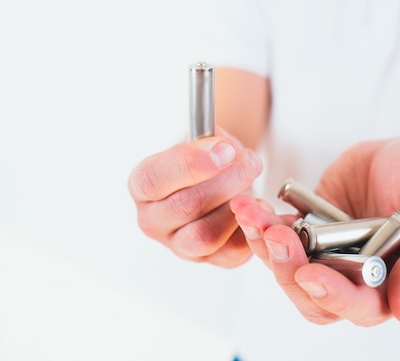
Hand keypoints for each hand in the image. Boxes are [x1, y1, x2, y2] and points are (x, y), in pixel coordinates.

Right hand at [128, 129, 262, 267]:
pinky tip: (257, 207)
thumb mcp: (205, 139)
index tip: (226, 150)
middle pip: (186, 206)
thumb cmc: (208, 160)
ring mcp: (178, 245)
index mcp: (141, 185)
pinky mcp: (209, 260)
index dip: (192, 163)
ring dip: (237, 208)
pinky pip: (231, 253)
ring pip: (206, 236)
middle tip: (251, 163)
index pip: (154, 179)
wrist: (223, 182)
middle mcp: (152, 220)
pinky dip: (251, 229)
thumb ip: (214, 141)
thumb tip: (230, 152)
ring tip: (252, 188)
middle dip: (227, 180)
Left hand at [230, 138, 399, 324]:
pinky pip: (279, 232)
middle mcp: (351, 274)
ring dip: (265, 244)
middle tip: (276, 236)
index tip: (311, 274)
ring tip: (253, 215)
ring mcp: (325, 251)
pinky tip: (251, 206)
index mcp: (387, 283)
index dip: (331, 295)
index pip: (356, 306)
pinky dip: (262, 223)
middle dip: (288, 268)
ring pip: (287, 264)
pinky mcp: (308, 226)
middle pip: (310, 293)